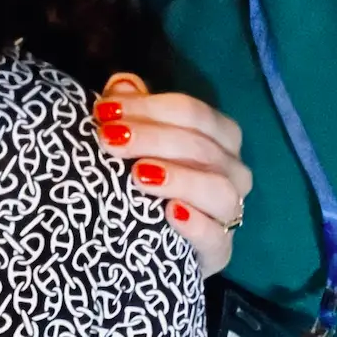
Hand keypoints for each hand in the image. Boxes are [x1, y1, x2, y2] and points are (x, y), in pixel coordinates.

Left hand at [93, 72, 251, 276]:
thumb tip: (124, 84)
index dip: (149, 107)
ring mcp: (229, 213)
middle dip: (153, 138)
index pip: (192, 112)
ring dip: (178, 178)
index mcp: (218, 135)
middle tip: (109, 141)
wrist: (155, 240)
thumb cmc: (150, 175)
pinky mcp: (220, 252)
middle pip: (202, 146)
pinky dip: (197, 225)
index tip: (104, 111)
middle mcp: (232, 170)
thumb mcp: (138, 139)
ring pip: (219, 188)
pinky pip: (218, 238)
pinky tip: (170, 214)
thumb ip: (133, 110)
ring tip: (139, 176)